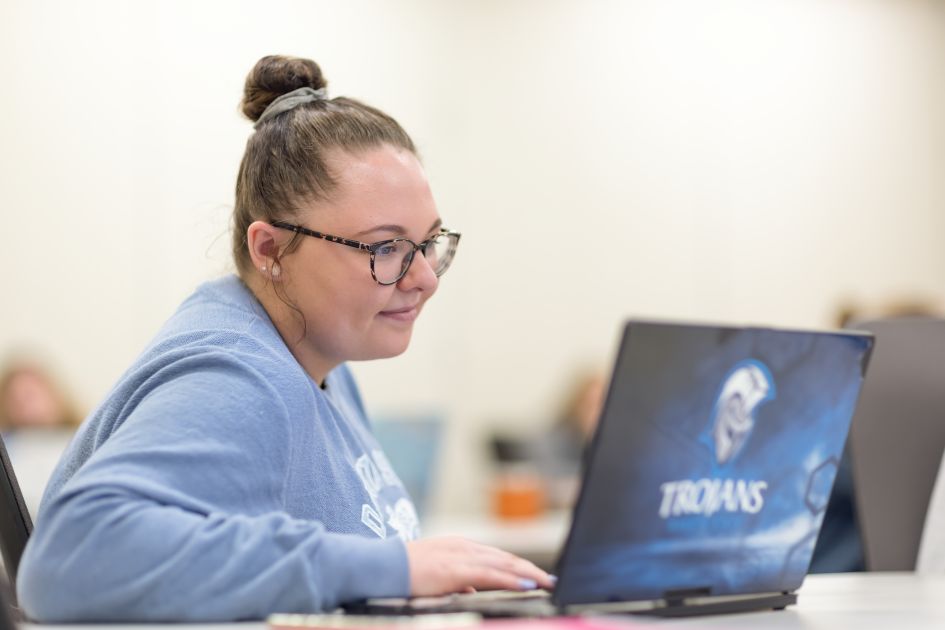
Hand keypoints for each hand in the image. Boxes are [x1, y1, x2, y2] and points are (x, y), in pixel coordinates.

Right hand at [405, 536, 554, 596]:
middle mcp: (464, 547)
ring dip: (529, 573)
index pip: (498, 556)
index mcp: (460, 548)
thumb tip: (472, 590)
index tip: (537, 575)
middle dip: (531, 569)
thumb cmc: (404, 573)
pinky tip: (527, 584)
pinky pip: (490, 575)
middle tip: (552, 580)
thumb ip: (456, 581)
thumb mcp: (436, 575)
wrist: (381, 567)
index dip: (519, 566)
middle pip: (506, 558)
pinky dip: (511, 579)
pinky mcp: (455, 569)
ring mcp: (460, 556)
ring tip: (548, 582)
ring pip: (504, 564)